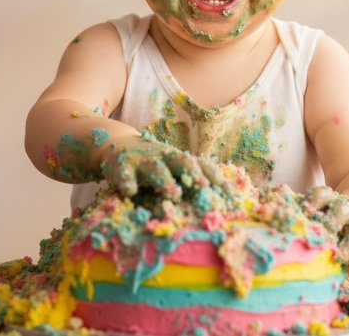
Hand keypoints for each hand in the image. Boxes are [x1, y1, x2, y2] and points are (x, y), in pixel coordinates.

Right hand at [101, 140, 225, 200]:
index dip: (216, 178)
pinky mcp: (123, 165)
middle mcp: (165, 158)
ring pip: (156, 167)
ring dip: (166, 179)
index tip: (229, 195)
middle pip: (182, 160)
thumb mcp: (172, 169)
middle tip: (203, 186)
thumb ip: (189, 183)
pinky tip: (130, 192)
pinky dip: (127, 181)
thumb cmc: (154, 164)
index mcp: (180, 160)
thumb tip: (219, 204)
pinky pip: (125, 173)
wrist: (118, 144)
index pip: (203, 165)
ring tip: (173, 193)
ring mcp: (144, 160)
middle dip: (194, 173)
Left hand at [304, 186, 348, 270]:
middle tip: (323, 235)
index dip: (313, 201)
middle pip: (342, 209)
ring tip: (340, 257)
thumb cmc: (322, 214)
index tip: (305, 212)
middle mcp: (345, 208)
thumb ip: (296, 213)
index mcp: (328, 198)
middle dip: (332, 221)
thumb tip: (266, 216)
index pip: (321, 194)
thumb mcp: (312, 208)